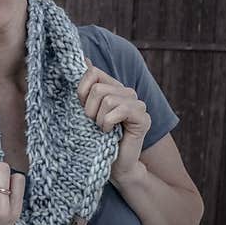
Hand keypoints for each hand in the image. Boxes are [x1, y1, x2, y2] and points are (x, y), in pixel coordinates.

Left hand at [77, 57, 151, 177]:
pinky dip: (108, 123)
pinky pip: (120, 110)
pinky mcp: (143, 118)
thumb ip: (86, 86)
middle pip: (97, 88)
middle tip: (93, 125)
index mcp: (112, 87)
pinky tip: (109, 133)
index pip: (92, 72)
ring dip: (98, 119)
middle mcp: (127, 92)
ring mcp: (137, 104)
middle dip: (88, 110)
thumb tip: (84, 58)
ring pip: (107, 99)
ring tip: (101, 130)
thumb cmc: (95, 139)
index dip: (81, 91)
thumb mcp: (84, 110)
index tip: (81, 109)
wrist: (111, 166)